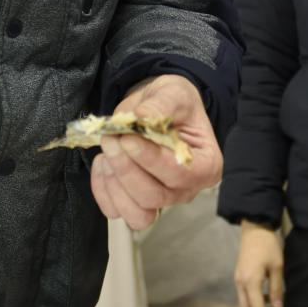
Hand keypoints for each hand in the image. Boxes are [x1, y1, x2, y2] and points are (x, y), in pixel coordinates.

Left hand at [89, 75, 221, 229]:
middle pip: (153, 196)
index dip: (150, 158)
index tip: (128, 137)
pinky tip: (102, 162)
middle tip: (111, 138)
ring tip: (107, 151)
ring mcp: (162, 200)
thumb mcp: (174, 93)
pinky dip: (102, 189)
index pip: (178, 173)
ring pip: (136, 213)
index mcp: (205, 164)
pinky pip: (116, 211)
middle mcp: (186, 189)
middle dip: (126, 168)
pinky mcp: (137, 204)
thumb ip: (162, 104)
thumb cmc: (174, 104)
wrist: (157, 110)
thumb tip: (143, 116)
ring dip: (114, 183)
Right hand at [233, 223, 284, 306]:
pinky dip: (254, 304)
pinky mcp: (239, 278)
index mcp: (250, 281)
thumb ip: (277, 289)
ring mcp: (238, 281)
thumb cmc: (268, 246)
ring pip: (245, 306)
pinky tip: (267, 300)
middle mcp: (240, 283)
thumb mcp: (277, 267)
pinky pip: (245, 297)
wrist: (254, 229)